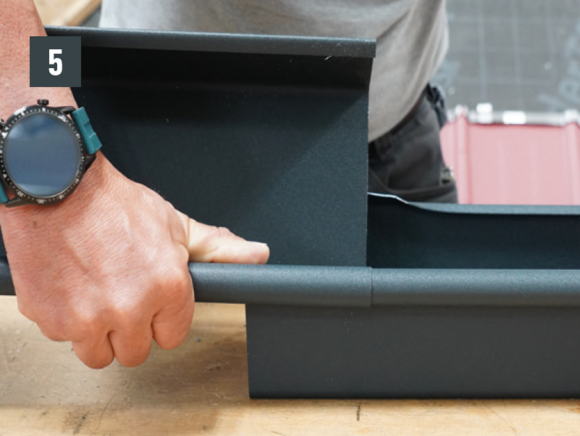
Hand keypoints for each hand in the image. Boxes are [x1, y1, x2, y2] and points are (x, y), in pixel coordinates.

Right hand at [0, 153, 268, 367]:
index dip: (162, 319)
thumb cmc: (114, 205)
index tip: (151, 304)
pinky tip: (72, 289)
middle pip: (136, 352)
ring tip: (96, 298)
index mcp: (168, 288)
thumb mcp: (175, 225)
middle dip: (131, 329)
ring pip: (100, 355)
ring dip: (98, 335)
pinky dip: (66, 321)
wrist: (57, 188)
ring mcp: (88, 319)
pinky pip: (65, 339)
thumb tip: (257, 255)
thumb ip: (217, 249)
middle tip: (122, 297)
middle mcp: (131, 309)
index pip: (172, 336)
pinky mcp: (53, 321)